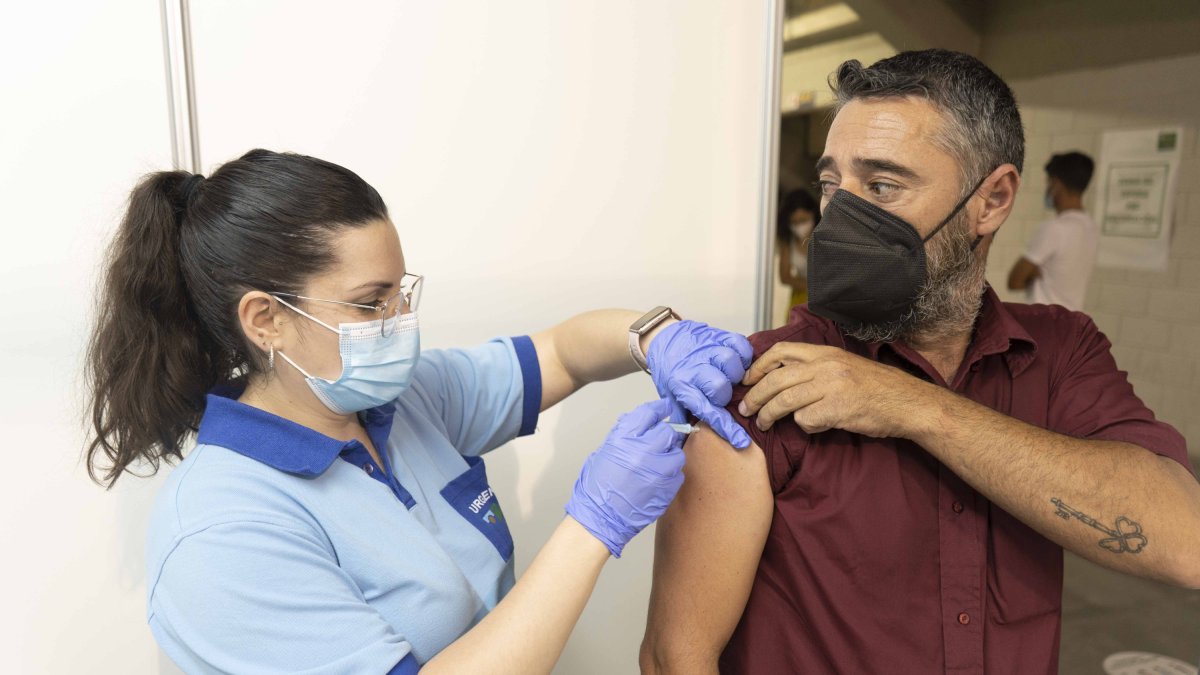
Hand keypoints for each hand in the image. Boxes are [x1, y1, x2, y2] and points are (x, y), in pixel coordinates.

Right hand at [565, 399, 685, 556]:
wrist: (600, 519)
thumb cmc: (597, 488)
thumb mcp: (604, 452)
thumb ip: (624, 436)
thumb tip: (641, 426)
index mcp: (623, 439)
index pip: (648, 414)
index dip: (659, 409)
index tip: (665, 408)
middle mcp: (642, 451)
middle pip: (667, 432)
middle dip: (664, 436)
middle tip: (657, 444)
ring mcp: (657, 471)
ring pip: (676, 453)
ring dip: (669, 456)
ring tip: (656, 466)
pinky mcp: (667, 488)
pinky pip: (678, 474)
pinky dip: (671, 475)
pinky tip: (658, 481)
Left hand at [646, 320, 752, 448]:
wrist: (662, 340)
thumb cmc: (670, 370)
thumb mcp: (670, 395)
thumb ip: (681, 417)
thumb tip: (687, 442)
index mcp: (681, 385)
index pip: (707, 411)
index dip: (726, 428)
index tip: (741, 441)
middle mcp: (694, 367)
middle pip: (721, 386)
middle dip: (725, 394)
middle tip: (721, 392)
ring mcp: (706, 349)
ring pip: (731, 362)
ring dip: (735, 372)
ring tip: (730, 375)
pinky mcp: (717, 334)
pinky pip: (739, 344)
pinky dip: (743, 353)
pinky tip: (738, 360)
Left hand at [737, 342, 937, 437]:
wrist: (907, 403)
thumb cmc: (875, 388)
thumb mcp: (843, 367)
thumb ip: (814, 370)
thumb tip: (780, 382)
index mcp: (825, 353)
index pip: (780, 352)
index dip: (758, 366)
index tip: (746, 381)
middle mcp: (826, 365)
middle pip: (776, 379)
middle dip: (755, 396)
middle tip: (745, 410)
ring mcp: (831, 386)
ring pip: (784, 401)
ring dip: (769, 415)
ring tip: (763, 425)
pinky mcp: (837, 408)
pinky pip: (805, 419)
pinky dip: (804, 425)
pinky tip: (814, 426)